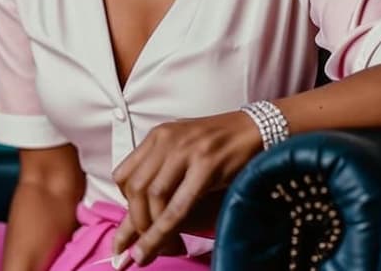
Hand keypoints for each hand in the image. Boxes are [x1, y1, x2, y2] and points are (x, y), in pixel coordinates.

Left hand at [110, 110, 261, 265]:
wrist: (257, 129)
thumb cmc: (222, 146)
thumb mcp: (186, 153)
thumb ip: (163, 179)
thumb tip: (138, 223)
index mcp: (159, 136)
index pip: (123, 174)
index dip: (124, 206)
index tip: (132, 229)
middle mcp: (167, 140)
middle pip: (134, 188)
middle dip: (135, 224)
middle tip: (143, 249)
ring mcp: (187, 150)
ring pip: (153, 197)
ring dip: (150, 231)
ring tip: (159, 250)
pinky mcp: (207, 164)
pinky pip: (178, 206)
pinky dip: (165, 231)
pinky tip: (164, 247)